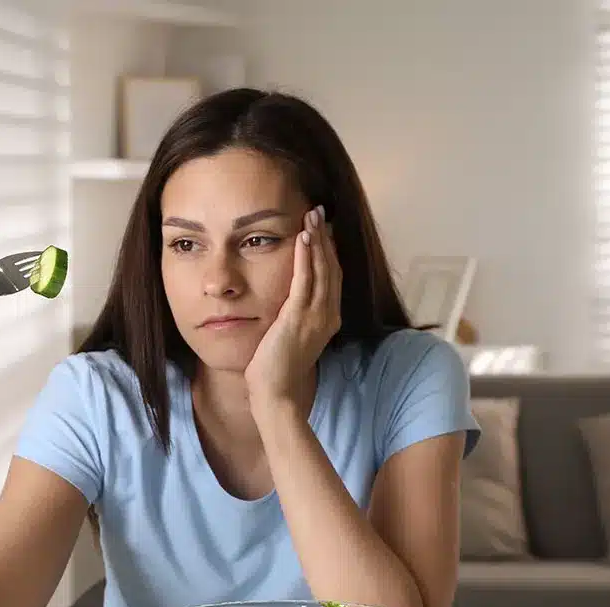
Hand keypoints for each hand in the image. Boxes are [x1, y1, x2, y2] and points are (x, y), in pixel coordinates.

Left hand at [244, 205, 341, 404]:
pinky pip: (305, 281)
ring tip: (311, 216)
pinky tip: (302, 239)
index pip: (333, 276)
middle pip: (332, 267)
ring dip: (317, 240)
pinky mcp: (299, 318)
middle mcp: (329, 315)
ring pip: (322, 270)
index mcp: (329, 318)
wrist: (276, 391)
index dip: (329, 249)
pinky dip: (305, 258)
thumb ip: (295, 313)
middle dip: (325, 237)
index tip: (322, 227)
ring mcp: (317, 317)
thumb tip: (287, 297)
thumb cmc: (277, 367)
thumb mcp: (291, 333)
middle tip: (318, 211)